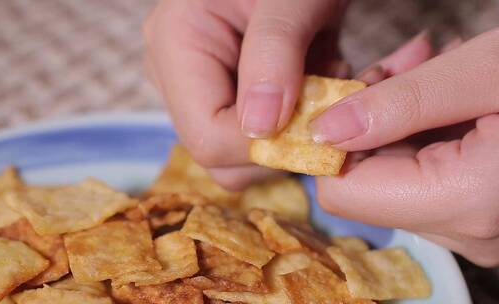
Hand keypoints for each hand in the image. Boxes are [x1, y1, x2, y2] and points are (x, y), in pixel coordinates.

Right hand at [143, 0, 346, 189]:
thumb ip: (275, 51)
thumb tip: (260, 128)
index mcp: (175, 44)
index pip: (208, 137)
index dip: (265, 144)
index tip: (317, 117)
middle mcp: (176, 74)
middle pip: (220, 156)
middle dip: (281, 141)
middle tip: (322, 95)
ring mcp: (198, 88)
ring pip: (242, 155)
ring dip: (293, 132)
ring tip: (319, 80)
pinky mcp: (225, 97)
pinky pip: (258, 139)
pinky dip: (294, 124)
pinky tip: (311, 82)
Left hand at [311, 21, 498, 265]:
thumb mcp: (488, 69)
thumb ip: (398, 103)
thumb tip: (324, 129)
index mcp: (468, 199)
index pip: (345, 191)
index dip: (331, 142)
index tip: (343, 94)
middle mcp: (469, 230)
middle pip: (367, 181)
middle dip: (370, 120)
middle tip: (400, 68)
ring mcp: (476, 227)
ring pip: (392, 175)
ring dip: (398, 118)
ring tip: (434, 71)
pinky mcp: (480, 212)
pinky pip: (421, 173)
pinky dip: (421, 129)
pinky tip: (448, 93)